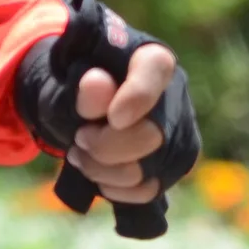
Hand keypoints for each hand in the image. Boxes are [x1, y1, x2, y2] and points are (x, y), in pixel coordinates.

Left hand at [65, 43, 176, 204]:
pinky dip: (115, 188)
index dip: (137, 96)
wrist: (82, 103)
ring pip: (149, 170)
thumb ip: (82, 83)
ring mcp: (179, 132)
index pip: (156, 68)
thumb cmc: (78, 81)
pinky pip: (148, 189)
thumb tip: (95, 83)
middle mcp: (173, 94)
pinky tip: (98, 176)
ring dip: (103, 170)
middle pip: (153, 135)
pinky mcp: (173, 164)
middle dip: (106, 146)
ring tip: (80, 156)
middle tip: (79, 139)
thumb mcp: (69, 78)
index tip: (114, 118)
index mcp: (149, 58)